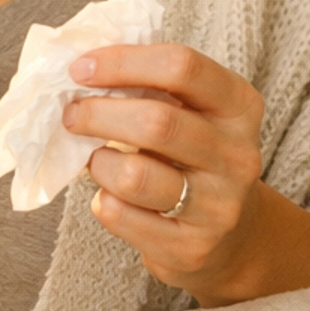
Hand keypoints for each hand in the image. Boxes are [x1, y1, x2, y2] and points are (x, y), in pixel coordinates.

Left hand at [61, 43, 266, 303]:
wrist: (232, 238)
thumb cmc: (193, 160)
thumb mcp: (192, 115)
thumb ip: (150, 89)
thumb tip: (79, 71)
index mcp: (239, 107)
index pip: (182, 67)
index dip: (122, 62)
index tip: (79, 69)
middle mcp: (237, 155)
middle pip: (157, 122)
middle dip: (98, 114)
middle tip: (70, 114)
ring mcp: (218, 206)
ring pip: (134, 176)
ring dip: (98, 163)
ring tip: (93, 160)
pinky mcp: (192, 248)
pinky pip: (122, 216)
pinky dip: (103, 202)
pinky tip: (111, 197)